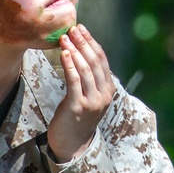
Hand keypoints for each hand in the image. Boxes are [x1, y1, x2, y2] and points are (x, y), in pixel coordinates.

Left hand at [47, 23, 115, 163]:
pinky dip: (70, 65)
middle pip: (95, 62)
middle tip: (73, 28)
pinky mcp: (78, 106)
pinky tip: (65, 54)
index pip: (102, 60)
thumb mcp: (88, 96)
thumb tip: (79, 52)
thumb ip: (88, 79)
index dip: (91, 42)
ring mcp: (93, 101)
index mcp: (109, 90)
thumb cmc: (76, 117)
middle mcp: (104, 95)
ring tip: (65, 38)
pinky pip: (75, 81)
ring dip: (75, 51)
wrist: (71, 144)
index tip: (81, 29)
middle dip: (83, 43)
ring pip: (86, 70)